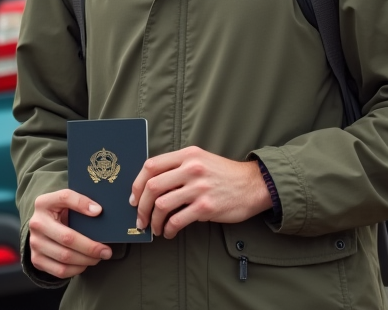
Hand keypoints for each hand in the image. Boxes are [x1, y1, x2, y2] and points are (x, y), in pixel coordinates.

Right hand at [28, 189, 112, 278]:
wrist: (41, 229)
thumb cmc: (59, 214)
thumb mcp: (65, 203)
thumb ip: (79, 203)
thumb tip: (98, 211)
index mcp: (44, 203)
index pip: (64, 197)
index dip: (82, 204)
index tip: (99, 211)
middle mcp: (37, 223)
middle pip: (67, 237)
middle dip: (91, 247)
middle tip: (106, 251)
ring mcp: (35, 243)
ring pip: (65, 257)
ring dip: (86, 260)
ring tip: (98, 257)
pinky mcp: (36, 259)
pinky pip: (61, 270)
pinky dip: (77, 269)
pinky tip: (85, 263)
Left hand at [129, 146, 272, 238]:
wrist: (254, 185)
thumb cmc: (224, 174)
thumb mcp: (201, 160)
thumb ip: (178, 168)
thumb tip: (151, 187)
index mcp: (187, 155)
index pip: (151, 166)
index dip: (137, 184)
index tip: (134, 197)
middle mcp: (191, 169)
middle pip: (152, 186)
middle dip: (141, 206)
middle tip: (140, 218)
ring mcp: (199, 188)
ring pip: (162, 205)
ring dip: (154, 220)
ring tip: (155, 228)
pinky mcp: (207, 207)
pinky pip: (178, 220)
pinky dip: (169, 229)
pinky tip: (169, 232)